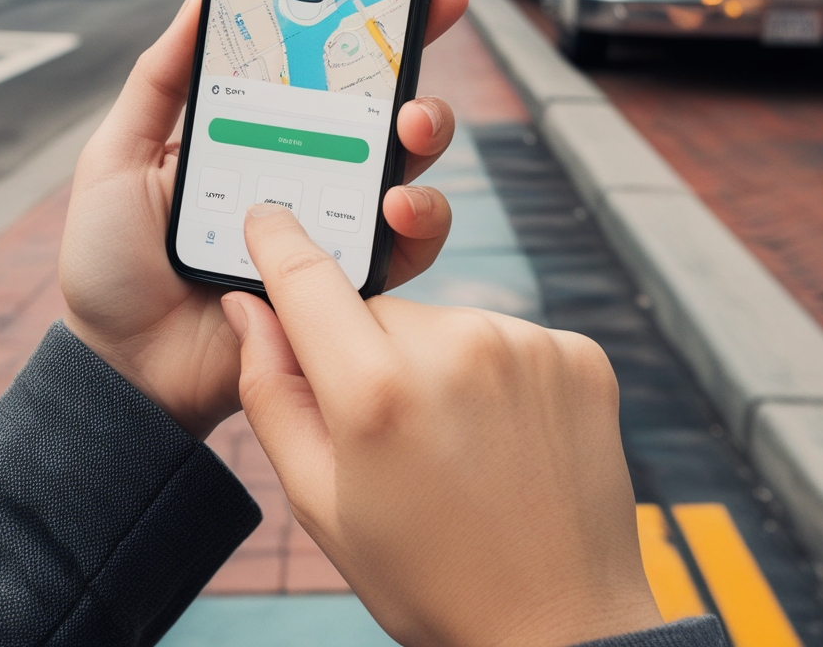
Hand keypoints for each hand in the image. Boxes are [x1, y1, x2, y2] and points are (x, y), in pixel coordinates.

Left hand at [58, 0, 468, 439]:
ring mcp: (333, 227)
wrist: (122, 366)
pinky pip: (407, 248)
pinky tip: (398, 209)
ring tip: (411, 129)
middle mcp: (307, 172)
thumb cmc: (112, 261)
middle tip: (422, 49)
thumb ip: (158, 81)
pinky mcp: (350, 283)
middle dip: (416, 71)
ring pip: (409, 169)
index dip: (370, 26)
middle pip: (381, 111)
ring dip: (428, 138)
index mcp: (259, 133)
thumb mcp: (117, 156)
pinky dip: (418, 223)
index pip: (322, 69)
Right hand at [224, 209, 663, 646]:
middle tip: (391, 430)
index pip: (307, 276)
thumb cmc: (425, 572)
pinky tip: (504, 436)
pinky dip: (491, 372)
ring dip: (433, 363)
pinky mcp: (576, 350)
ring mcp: (525, 343)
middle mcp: (454, 347)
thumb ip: (270, 390)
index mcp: (376, 392)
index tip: (265, 217)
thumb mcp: (319, 499)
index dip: (278, 241)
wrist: (560, 625)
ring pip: (442, 324)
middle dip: (367, 350)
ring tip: (457, 444)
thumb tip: (247, 305)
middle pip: (377, 312)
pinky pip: (503, 336)